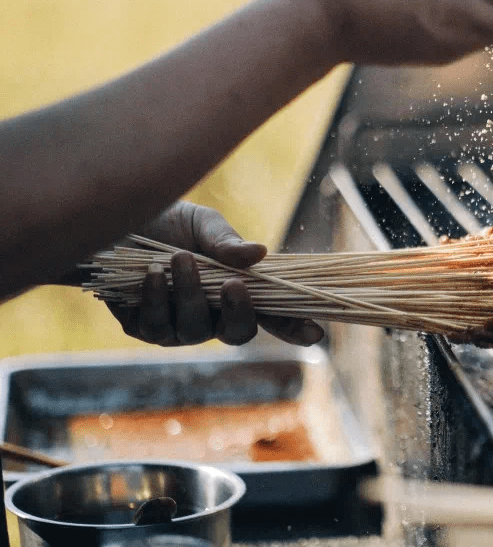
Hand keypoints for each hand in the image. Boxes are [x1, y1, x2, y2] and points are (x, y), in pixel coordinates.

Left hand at [103, 202, 324, 347]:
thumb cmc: (165, 224)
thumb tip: (259, 254)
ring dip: (190, 294)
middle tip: (232, 284)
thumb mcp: (202, 224)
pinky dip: (157, 298)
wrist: (110, 225)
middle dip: (238, 311)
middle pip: (239, 333)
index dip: (295, 326)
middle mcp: (212, 316)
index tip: (316, 334)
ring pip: (194, 329)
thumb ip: (227, 243)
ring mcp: (179, 328)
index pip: (273, 314)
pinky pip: (156, 326)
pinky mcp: (144, 328)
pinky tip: (151, 274)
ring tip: (179, 259)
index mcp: (237, 291)